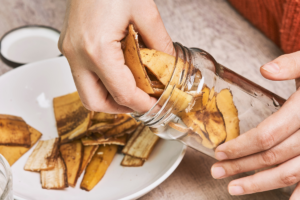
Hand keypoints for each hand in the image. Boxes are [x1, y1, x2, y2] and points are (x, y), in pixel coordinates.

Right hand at [58, 0, 173, 112]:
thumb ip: (160, 42)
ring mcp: (70, 50)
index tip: (155, 105)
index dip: (141, 104)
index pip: (121, 93)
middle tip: (141, 102)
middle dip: (121, 108)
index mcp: (96, 49)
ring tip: (133, 89)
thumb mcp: (145, 10)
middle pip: (95, 102)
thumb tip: (169, 63)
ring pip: (87, 92)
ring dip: (111, 97)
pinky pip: (85, 76)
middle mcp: (77, 54)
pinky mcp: (71, 46)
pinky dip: (104, 82)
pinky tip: (120, 73)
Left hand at [211, 51, 299, 198]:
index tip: (220, 152)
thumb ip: (291, 64)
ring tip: (234, 188)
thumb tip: (265, 69)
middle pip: (272, 156)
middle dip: (241, 165)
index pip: (267, 135)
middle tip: (217, 172)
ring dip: (260, 183)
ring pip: (289, 173)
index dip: (241, 146)